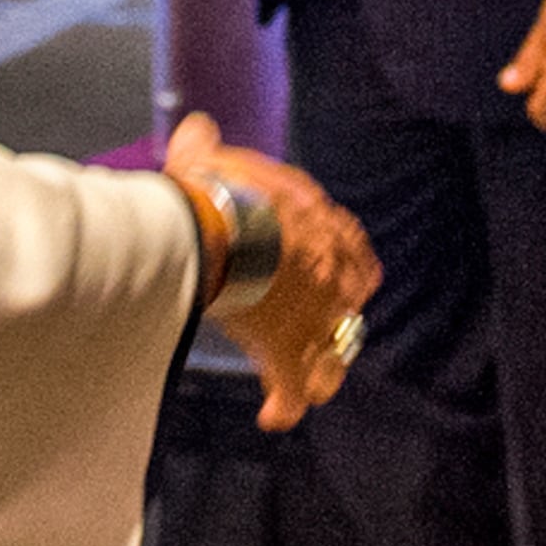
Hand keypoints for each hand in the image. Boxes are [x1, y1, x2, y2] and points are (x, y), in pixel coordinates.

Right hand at [165, 114, 380, 428]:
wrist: (220, 228)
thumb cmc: (219, 190)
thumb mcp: (212, 159)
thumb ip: (206, 149)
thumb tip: (195, 129)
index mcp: (321, 227)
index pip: (349, 250)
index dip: (337, 265)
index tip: (320, 273)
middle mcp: (333, 274)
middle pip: (350, 305)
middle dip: (333, 319)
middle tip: (311, 330)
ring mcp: (316, 317)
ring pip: (335, 354)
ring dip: (321, 368)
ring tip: (306, 382)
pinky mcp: (289, 353)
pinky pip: (294, 392)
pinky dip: (284, 406)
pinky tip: (272, 416)